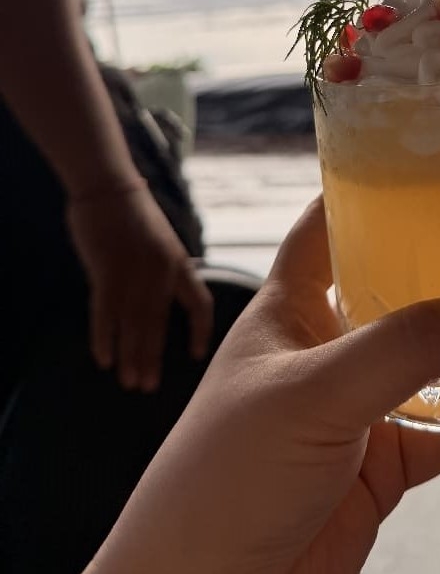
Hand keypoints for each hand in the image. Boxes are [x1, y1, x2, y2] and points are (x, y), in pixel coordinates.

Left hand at [41, 196, 439, 573]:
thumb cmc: (218, 486)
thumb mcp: (313, 395)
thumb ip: (406, 349)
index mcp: (288, 309)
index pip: (328, 224)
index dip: (368, 187)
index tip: (428, 157)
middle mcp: (327, 350)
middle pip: (398, 288)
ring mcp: (359, 410)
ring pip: (437, 363)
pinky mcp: (383, 468)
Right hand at [66, 182, 213, 391]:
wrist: (110, 187)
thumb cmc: (133, 213)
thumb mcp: (161, 242)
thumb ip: (164, 269)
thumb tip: (160, 298)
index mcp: (180, 263)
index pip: (200, 304)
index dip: (201, 331)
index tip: (198, 355)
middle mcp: (162, 272)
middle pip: (160, 324)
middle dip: (154, 357)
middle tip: (148, 386)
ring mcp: (134, 272)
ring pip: (134, 324)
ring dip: (131, 356)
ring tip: (129, 382)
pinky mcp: (107, 271)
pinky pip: (106, 313)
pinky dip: (104, 338)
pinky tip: (104, 358)